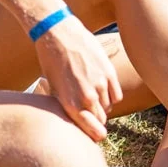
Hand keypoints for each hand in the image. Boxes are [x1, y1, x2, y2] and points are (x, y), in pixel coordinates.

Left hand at [32, 12, 122, 141]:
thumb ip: (66, 106)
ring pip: (108, 107)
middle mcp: (87, 97)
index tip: (95, 134)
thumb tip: (77, 121)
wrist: (58, 32)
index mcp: (70, 104)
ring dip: (102, 105)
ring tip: (92, 94)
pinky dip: (111, 95)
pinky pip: (117, 95)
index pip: (92, 131)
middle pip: (100, 120)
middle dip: (96, 118)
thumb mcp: (53, 88)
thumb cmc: (51, 60)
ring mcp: (100, 84)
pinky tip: (102, 88)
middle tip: (89, 111)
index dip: (95, 134)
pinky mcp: (109, 72)